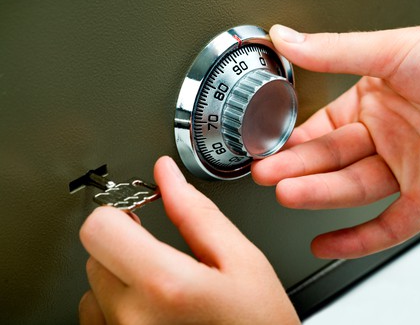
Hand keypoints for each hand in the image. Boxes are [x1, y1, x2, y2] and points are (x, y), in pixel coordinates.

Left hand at [79, 156, 299, 324]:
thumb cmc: (259, 324)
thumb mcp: (242, 260)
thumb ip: (196, 213)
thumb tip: (167, 176)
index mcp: (165, 285)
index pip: (99, 228)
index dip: (119, 213)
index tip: (137, 216)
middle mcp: (133, 318)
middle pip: (94, 253)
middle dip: (124, 244)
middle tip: (159, 254)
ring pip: (93, 286)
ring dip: (120, 278)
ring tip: (163, 292)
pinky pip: (97, 316)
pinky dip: (118, 307)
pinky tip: (152, 311)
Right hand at [252, 21, 419, 258]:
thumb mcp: (393, 49)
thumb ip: (334, 52)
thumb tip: (285, 37)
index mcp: (374, 102)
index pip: (321, 127)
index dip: (292, 139)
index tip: (265, 148)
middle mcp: (387, 136)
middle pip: (332, 159)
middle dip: (297, 168)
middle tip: (267, 173)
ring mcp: (407, 169)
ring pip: (353, 189)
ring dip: (318, 195)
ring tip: (288, 194)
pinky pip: (389, 225)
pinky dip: (356, 239)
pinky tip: (326, 244)